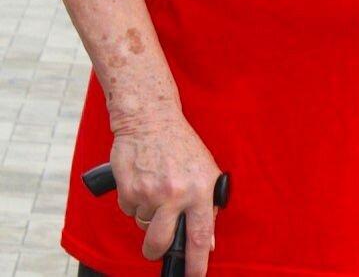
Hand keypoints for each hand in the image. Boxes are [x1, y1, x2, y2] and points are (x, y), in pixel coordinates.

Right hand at [109, 106, 220, 276]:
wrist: (151, 120)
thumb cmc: (181, 145)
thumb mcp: (205, 170)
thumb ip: (207, 205)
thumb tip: (206, 242)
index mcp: (200, 189)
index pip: (200, 235)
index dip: (197, 263)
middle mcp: (176, 193)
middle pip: (160, 243)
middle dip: (155, 251)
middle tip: (156, 246)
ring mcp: (150, 193)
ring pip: (143, 225)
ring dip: (147, 216)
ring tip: (155, 188)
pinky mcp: (128, 190)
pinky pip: (129, 211)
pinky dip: (134, 202)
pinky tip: (142, 181)